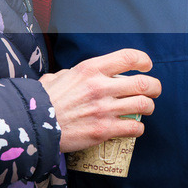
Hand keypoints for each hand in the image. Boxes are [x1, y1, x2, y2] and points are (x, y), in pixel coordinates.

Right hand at [38, 49, 160, 152]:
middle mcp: (101, 86)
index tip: (146, 65)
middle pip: (143, 83)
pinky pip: (134, 128)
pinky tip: (134, 128)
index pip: (128, 57)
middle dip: (154, 87)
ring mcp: (104, 109)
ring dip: (149, 107)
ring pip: (144, 105)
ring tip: (146, 109)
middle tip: (154, 91)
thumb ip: (74, 74)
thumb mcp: (58, 77)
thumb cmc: (42, 100)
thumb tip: (76, 76)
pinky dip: (138, 128)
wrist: (32, 124)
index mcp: (90, 69)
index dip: (143, 60)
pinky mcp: (103, 130)